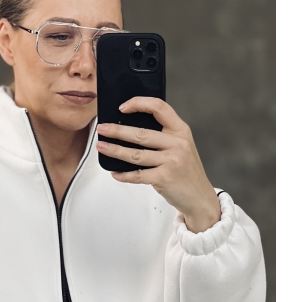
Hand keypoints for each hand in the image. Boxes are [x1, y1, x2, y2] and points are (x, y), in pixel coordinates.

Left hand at [96, 97, 221, 232]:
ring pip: (136, 154)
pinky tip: (115, 173)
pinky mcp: (164, 177)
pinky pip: (137, 174)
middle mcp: (177, 144)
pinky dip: (124, 174)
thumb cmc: (186, 171)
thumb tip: (130, 129)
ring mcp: (171, 161)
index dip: (139, 104)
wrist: (200, 197)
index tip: (123, 107)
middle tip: (101, 129)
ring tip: (102, 146)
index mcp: (181, 131)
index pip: (160, 108)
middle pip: (141, 133)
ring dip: (115, 150)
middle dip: (117, 131)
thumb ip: (163, 136)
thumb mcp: (181, 147)